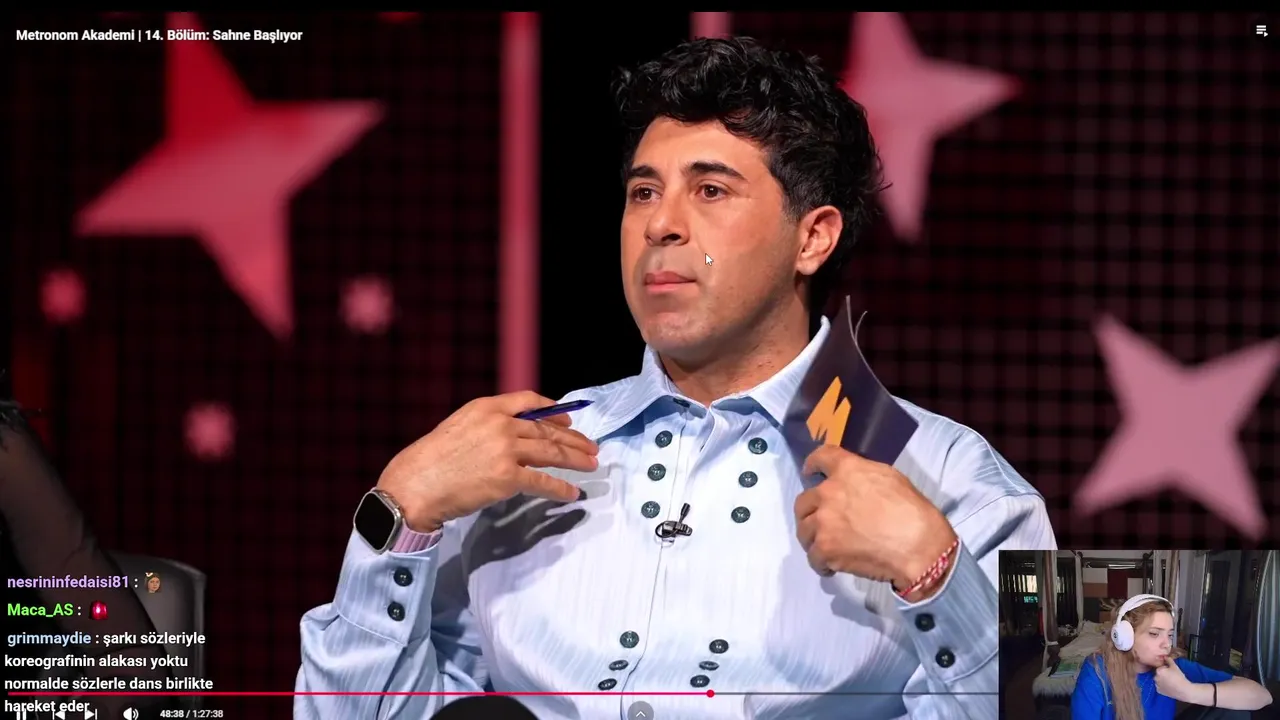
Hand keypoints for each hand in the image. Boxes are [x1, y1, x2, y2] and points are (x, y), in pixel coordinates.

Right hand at [377, 391, 598, 530]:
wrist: (415, 484)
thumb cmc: (431, 460)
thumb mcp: (459, 427)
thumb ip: (487, 426)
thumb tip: (515, 435)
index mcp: (487, 407)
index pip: (529, 402)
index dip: (553, 410)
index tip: (568, 420)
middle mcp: (500, 424)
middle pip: (546, 430)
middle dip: (573, 439)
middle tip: (591, 447)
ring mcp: (506, 450)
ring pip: (551, 453)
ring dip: (575, 460)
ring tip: (592, 465)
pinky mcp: (508, 477)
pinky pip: (543, 482)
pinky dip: (560, 488)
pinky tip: (572, 492)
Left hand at [795, 445, 956, 595]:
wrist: (918, 545)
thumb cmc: (912, 511)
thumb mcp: (890, 479)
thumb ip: (863, 477)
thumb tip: (854, 485)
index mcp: (847, 470)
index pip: (820, 458)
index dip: (812, 465)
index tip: (809, 473)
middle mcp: (828, 493)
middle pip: (803, 501)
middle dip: (810, 511)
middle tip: (821, 522)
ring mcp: (823, 522)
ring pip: (803, 530)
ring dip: (813, 538)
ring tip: (826, 547)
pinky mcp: (825, 549)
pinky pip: (812, 557)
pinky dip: (821, 562)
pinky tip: (831, 566)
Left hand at [1154, 656, 1194, 701]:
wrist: (1184, 690)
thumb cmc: (1179, 677)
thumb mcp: (1175, 667)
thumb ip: (1169, 660)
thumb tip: (1166, 657)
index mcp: (1158, 671)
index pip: (1160, 668)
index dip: (1166, 669)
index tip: (1172, 672)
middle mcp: (1155, 677)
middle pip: (1159, 674)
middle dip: (1163, 674)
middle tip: (1172, 677)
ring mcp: (1156, 685)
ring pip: (1158, 680)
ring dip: (1162, 680)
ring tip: (1171, 682)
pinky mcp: (1159, 691)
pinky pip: (1159, 687)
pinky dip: (1163, 687)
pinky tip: (1169, 686)